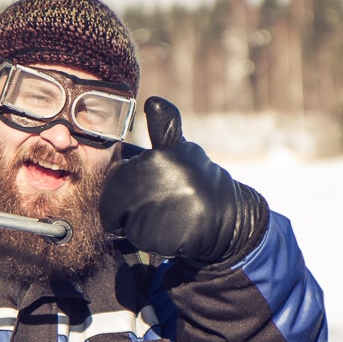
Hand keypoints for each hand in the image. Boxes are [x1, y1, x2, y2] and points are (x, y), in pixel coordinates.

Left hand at [99, 97, 268, 266]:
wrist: (228, 217)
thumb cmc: (199, 182)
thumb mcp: (184, 151)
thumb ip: (164, 129)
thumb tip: (154, 101)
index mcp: (158, 158)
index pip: (116, 179)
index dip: (126, 188)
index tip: (146, 190)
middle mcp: (158, 182)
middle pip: (115, 203)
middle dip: (128, 209)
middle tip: (156, 206)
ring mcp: (158, 209)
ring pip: (125, 222)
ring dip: (138, 225)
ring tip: (166, 217)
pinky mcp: (162, 236)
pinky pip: (139, 240)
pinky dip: (149, 240)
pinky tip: (171, 231)